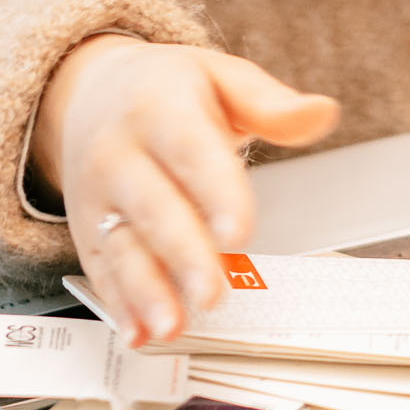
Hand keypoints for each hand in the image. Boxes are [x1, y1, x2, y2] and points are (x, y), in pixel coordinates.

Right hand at [33, 37, 337, 340]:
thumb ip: (269, 103)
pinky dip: (118, 305)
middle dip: (183, 254)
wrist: (91, 92)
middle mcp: (120, 152)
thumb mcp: (219, 77)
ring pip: (121, 247)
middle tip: (213, 293)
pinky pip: (100, 271)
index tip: (239, 232)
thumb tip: (321, 113)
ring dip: (145, 290)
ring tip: (172, 324)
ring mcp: (98, 196)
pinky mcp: (88, 231)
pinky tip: (137, 332)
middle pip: (154, 207)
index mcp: (159, 106)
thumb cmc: (163, 91)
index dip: (215, 191)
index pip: (190, 150)